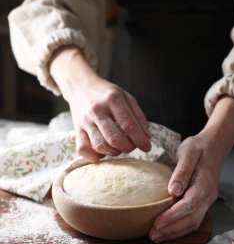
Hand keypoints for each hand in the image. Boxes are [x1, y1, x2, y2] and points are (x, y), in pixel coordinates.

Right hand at [50, 46, 150, 161]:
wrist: (81, 87)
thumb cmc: (107, 94)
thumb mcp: (126, 97)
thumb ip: (138, 116)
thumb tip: (147, 137)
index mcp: (112, 100)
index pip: (129, 125)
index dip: (140, 139)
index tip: (147, 147)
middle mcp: (97, 110)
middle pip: (115, 139)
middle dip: (128, 147)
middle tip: (131, 146)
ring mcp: (85, 121)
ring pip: (100, 146)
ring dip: (113, 152)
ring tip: (118, 147)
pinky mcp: (77, 130)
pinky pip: (83, 149)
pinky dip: (94, 156)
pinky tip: (103, 152)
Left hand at [149, 132, 220, 241]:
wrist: (212, 147)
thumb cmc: (198, 148)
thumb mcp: (188, 152)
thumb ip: (182, 171)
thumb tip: (173, 191)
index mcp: (205, 184)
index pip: (189, 205)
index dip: (172, 217)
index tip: (157, 223)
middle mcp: (208, 196)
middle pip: (191, 219)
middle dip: (171, 230)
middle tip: (152, 235)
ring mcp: (206, 201)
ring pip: (192, 223)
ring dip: (174, 233)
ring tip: (156, 237)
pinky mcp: (202, 202)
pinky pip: (193, 220)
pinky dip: (180, 229)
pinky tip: (167, 231)